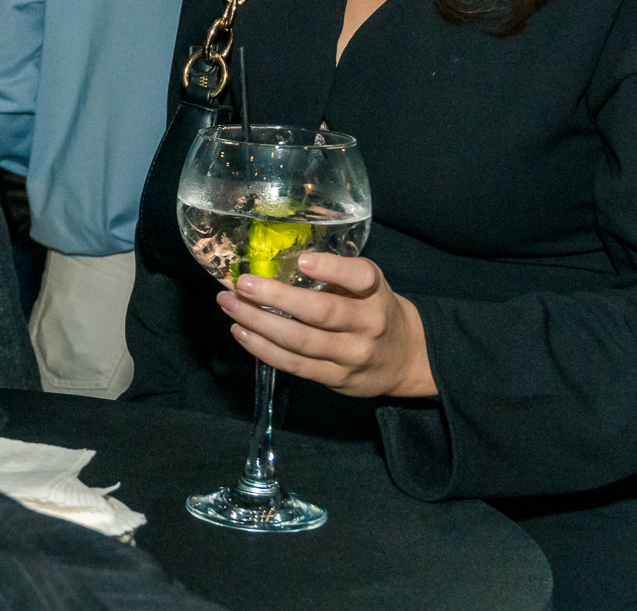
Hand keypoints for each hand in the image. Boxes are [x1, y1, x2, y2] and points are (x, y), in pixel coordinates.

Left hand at [217, 251, 436, 398]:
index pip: (361, 277)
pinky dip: (263, 348)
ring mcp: (351, 356)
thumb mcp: (369, 286)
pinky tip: (241, 331)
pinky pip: (294, 365)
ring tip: (229, 305)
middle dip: (276, 297)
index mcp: (376, 294)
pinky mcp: (335, 379)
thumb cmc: (375, 310)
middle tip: (242, 283)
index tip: (303, 260)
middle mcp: (367, 325)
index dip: (332, 268)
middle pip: (322, 312)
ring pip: (301, 341)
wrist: (406, 359)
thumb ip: (337, 273)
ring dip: (259, 322)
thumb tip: (278, 256)